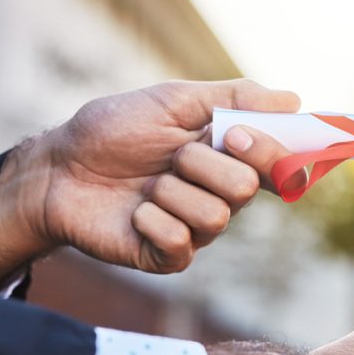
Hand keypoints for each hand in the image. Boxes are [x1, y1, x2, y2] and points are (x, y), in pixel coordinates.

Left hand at [0, 79, 300, 283]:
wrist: (59, 167)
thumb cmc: (114, 131)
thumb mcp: (175, 99)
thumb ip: (235, 98)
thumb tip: (294, 100)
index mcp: (233, 159)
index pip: (284, 166)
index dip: (271, 153)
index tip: (235, 135)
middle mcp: (223, 196)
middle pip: (247, 188)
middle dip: (202, 162)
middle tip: (172, 154)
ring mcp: (198, 229)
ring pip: (215, 215)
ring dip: (171, 189)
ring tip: (146, 183)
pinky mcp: (170, 256)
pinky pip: (180, 241)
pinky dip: (151, 218)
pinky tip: (135, 211)